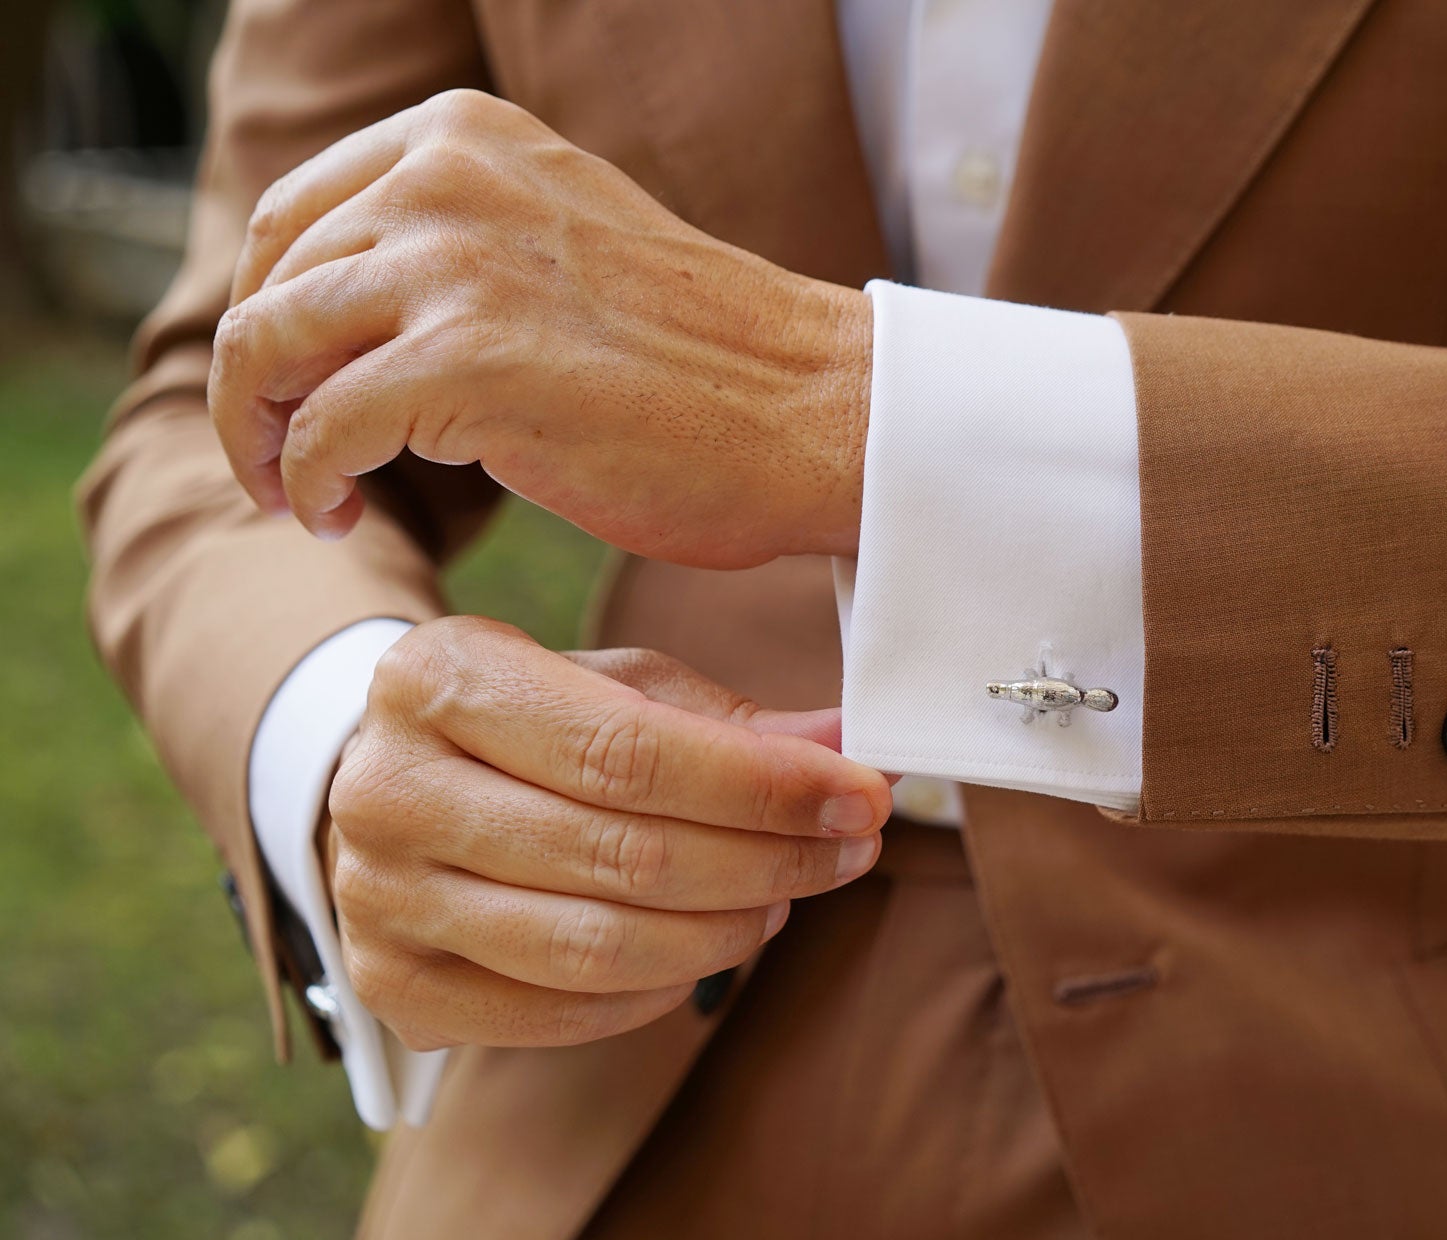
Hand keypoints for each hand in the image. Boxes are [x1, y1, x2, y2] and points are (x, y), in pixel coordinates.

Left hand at [209, 89, 871, 567]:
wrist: (816, 413)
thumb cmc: (709, 362)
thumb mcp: (561, 245)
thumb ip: (461, 246)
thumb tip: (346, 315)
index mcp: (466, 137)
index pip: (292, 214)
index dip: (266, 313)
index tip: (290, 389)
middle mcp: (446, 177)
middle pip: (268, 281)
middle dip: (253, 383)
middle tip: (278, 459)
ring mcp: (455, 263)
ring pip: (268, 347)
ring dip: (261, 436)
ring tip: (301, 494)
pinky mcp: (466, 362)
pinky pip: (324, 430)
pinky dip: (308, 484)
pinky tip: (340, 517)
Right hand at [323, 616, 891, 1050]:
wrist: (397, 786)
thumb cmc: (528, 726)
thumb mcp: (613, 685)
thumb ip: (726, 721)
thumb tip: (847, 753)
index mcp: (438, 677)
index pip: (628, 750)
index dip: (763, 786)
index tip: (862, 796)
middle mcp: (388, 788)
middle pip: (622, 853)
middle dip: (766, 858)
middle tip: (849, 851)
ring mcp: (378, 898)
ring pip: (596, 946)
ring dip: (723, 930)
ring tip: (783, 897)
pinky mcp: (393, 987)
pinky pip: (560, 1013)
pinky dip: (657, 990)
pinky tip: (706, 947)